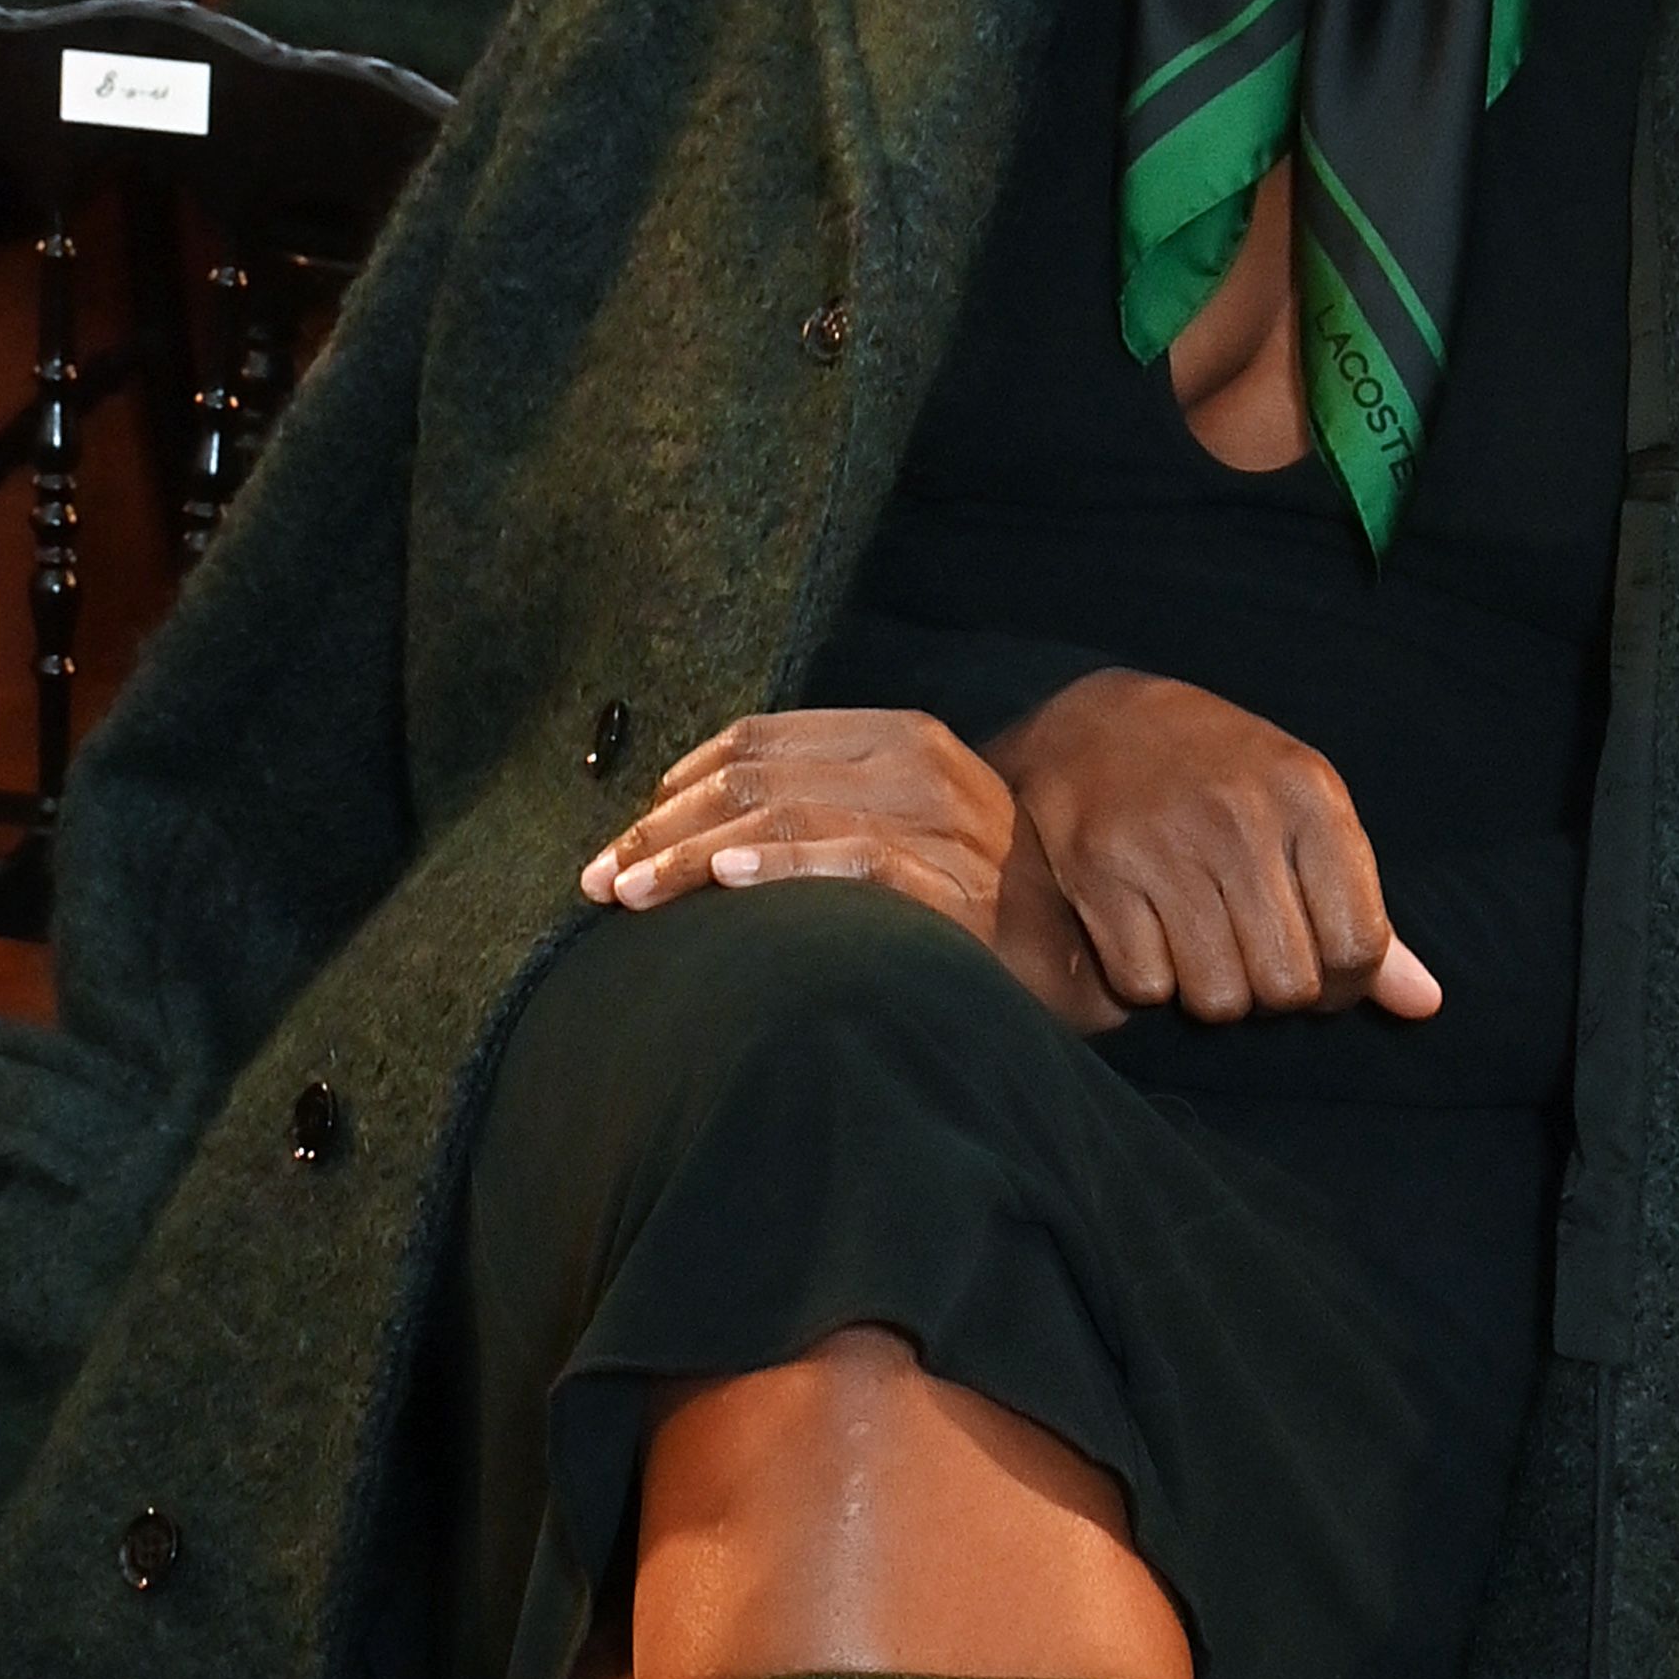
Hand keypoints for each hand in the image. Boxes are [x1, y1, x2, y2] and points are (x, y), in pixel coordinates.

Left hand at [589, 710, 1120, 1031]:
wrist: (1079, 943)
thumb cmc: (975, 889)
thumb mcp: (903, 820)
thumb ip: (824, 805)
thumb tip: (703, 831)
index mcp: (897, 735)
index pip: (759, 740)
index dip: (677, 784)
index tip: (624, 837)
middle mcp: (915, 763)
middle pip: (754, 778)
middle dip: (663, 829)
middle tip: (600, 879)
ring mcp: (935, 819)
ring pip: (782, 816)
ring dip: (691, 856)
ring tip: (633, 892)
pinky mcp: (949, 879)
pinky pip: (847, 861)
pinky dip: (779, 868)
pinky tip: (726, 885)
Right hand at [988, 669, 1441, 1023]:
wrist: (1098, 725)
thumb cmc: (1223, 781)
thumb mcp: (1306, 815)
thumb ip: (1362, 912)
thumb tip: (1424, 1006)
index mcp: (1309, 794)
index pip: (1359, 945)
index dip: (1345, 984)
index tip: (1318, 969)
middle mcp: (1240, 815)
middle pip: (1289, 986)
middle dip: (1273, 993)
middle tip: (1250, 953)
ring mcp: (1165, 843)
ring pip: (1217, 999)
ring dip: (1210, 991)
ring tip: (1199, 940)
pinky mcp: (1098, 871)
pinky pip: (1145, 987)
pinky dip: (1147, 980)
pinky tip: (1147, 931)